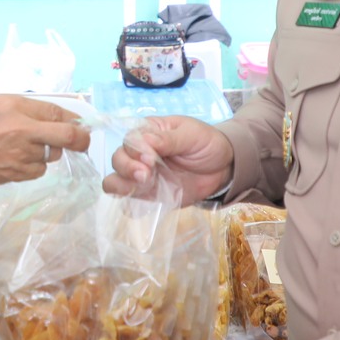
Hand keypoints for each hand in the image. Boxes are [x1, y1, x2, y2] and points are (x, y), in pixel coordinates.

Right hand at [0, 95, 91, 190]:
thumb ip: (23, 109)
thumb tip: (53, 117)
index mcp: (15, 108)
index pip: (58, 113)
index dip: (74, 119)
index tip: (80, 124)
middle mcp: (22, 131)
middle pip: (68, 137)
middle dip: (81, 139)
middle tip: (83, 141)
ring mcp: (19, 156)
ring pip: (50, 156)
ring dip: (46, 152)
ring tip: (23, 147)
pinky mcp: (13, 176)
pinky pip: (35, 171)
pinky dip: (32, 166)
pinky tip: (14, 160)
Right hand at [105, 116, 233, 200]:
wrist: (223, 168)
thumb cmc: (206, 143)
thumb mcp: (192, 135)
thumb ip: (169, 139)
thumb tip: (147, 141)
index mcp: (148, 133)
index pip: (130, 139)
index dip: (136, 150)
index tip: (151, 158)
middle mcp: (139, 154)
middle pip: (118, 159)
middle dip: (127, 167)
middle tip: (146, 176)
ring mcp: (142, 176)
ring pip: (116, 180)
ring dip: (121, 185)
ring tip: (141, 187)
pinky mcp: (149, 195)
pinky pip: (129, 201)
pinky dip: (128, 204)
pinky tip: (141, 206)